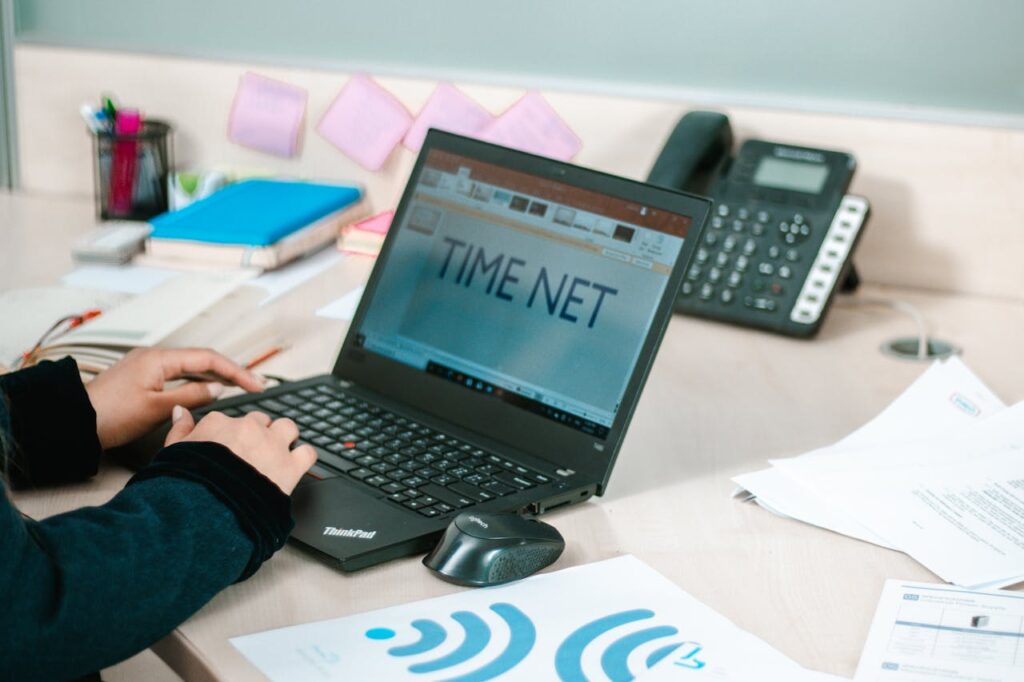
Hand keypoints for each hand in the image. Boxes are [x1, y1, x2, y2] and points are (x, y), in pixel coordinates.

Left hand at [85, 348, 265, 449]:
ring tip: (240, 388)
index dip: (236, 371)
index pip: (208, 360)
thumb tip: (218, 389)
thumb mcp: (156, 408)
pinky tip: (208, 392)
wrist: (73, 422)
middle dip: (231, 372)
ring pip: (191, 368)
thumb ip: (191, 396)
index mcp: (159, 359)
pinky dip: (197, 383)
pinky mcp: (142, 379)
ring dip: (216, 377)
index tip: (256, 384)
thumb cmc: (109, 415)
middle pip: (202, 360)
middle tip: (255, 385)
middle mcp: (155, 357)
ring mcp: (147, 367)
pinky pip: (178, 376)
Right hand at [165, 408, 315, 493]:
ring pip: (287, 428)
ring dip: (284, 439)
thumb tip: (181, 412)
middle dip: (258, 435)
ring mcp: (272, 445)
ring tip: (276, 455)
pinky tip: (296, 465)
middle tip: (252, 455)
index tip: (229, 449)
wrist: (207, 510)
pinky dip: (303, 458)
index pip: (230, 420)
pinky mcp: (290, 465)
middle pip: (260, 422)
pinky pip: (307, 452)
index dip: (231, 436)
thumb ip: (179, 429)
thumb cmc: (187, 484)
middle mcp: (248, 428)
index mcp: (220, 423)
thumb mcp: (172, 453)